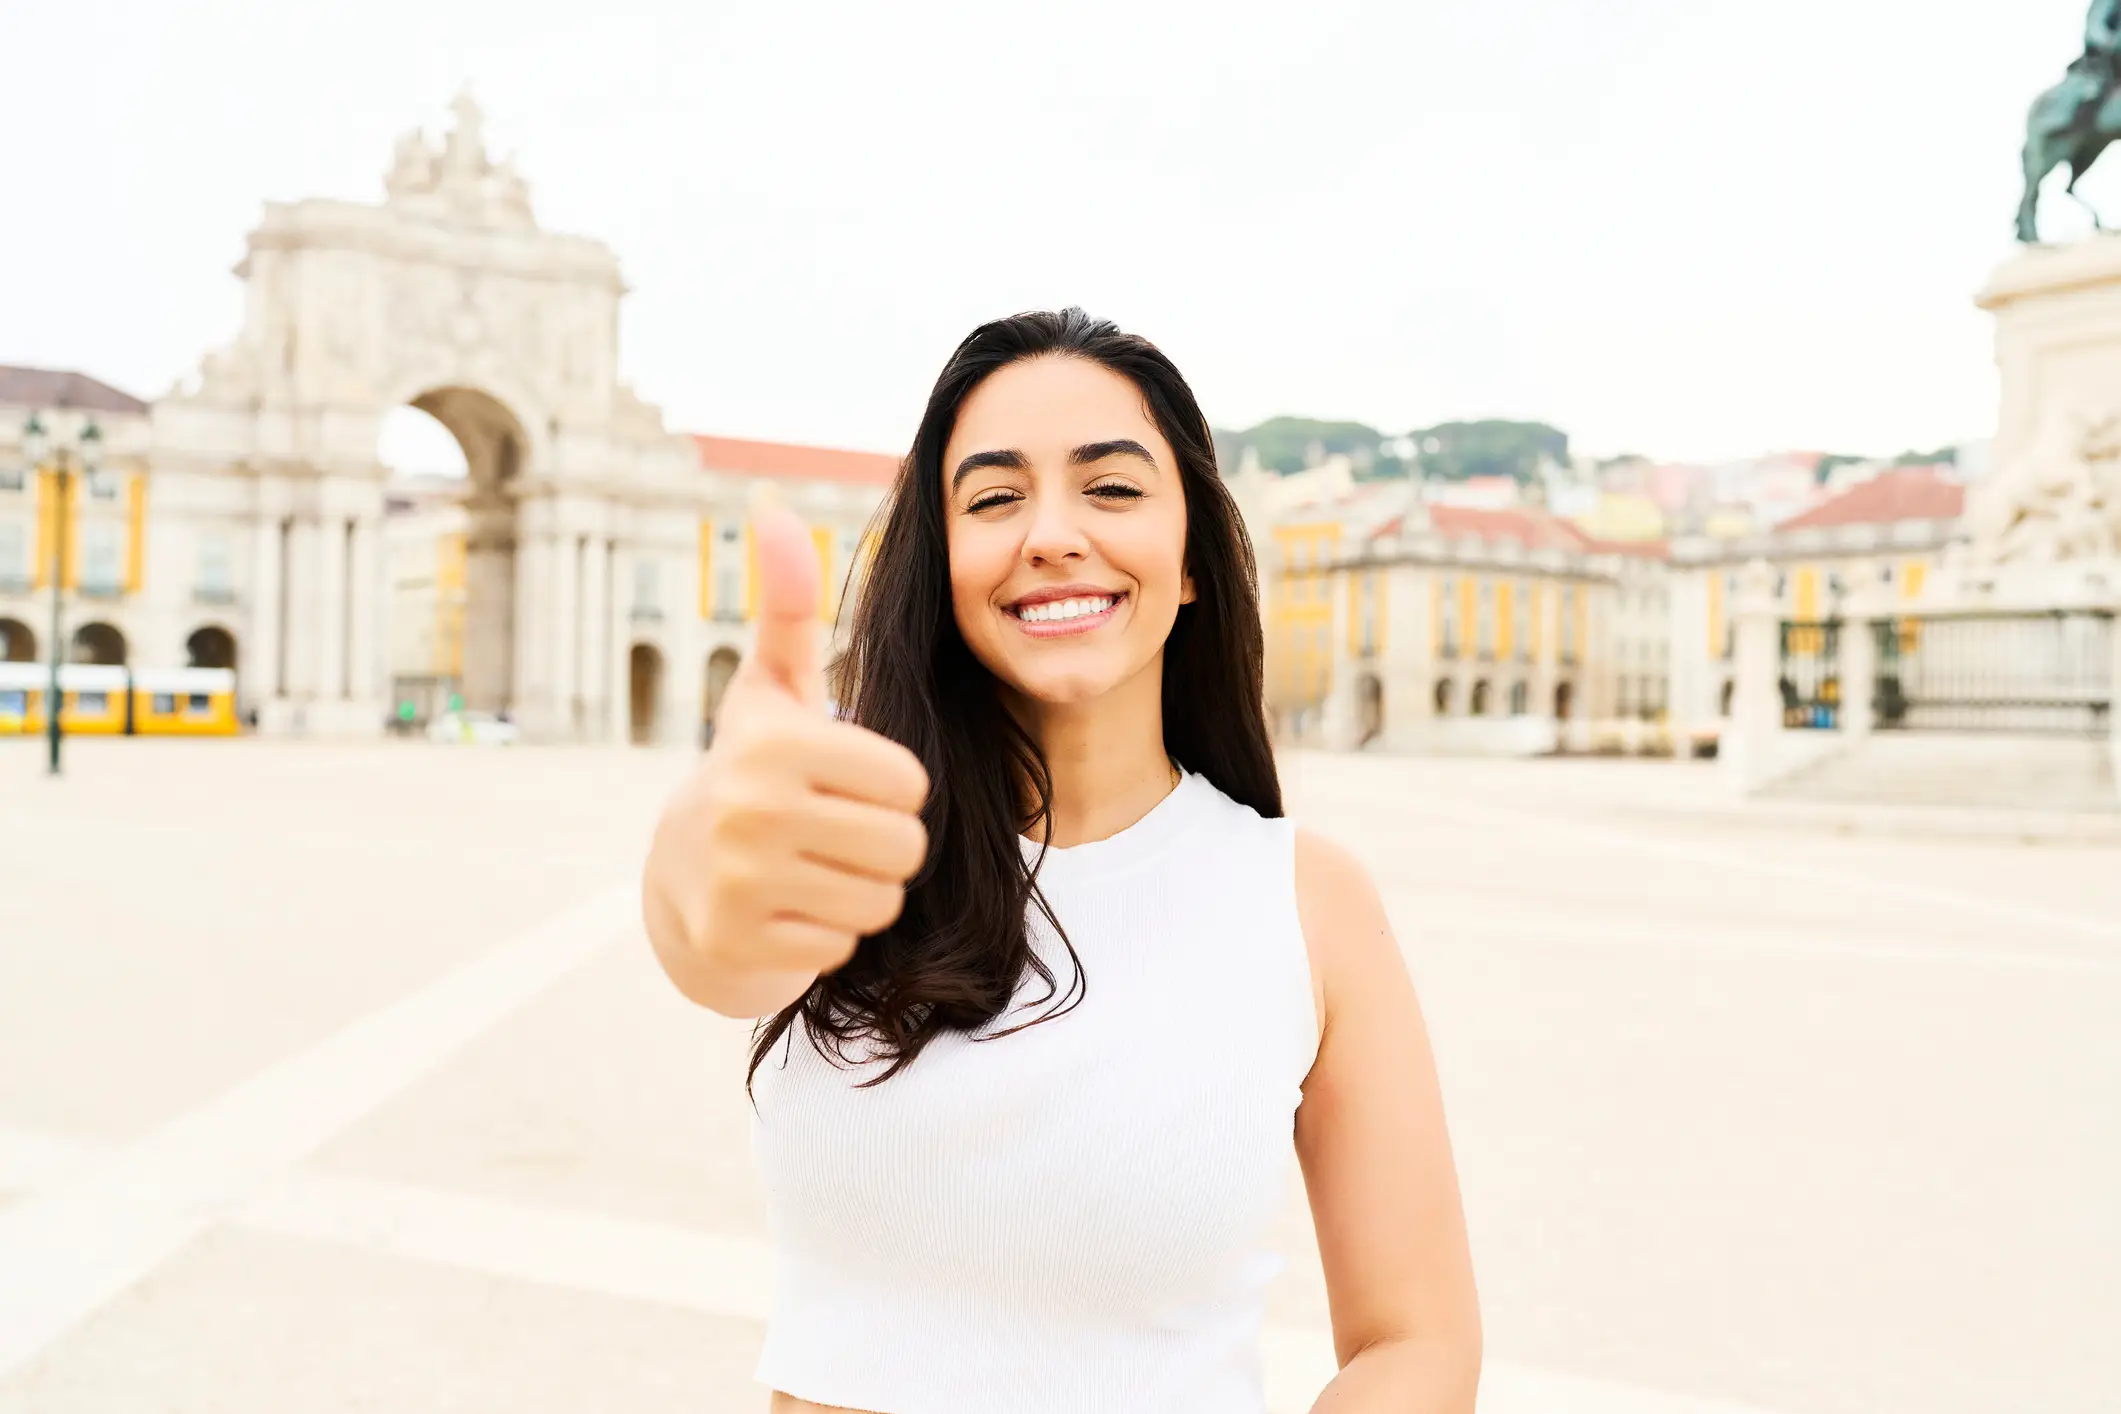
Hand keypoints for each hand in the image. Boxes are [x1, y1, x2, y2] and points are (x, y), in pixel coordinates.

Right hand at [644, 507, 929, 1009]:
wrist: (678, 877)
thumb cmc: (753, 769)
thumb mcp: (771, 688)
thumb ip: (786, 603)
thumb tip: (772, 503)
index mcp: (774, 742)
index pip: (910, 784)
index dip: (891, 788)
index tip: (843, 783)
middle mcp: (751, 809)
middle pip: (904, 846)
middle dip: (882, 846)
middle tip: (833, 833)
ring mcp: (741, 882)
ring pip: (881, 900)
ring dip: (859, 891)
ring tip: (812, 868)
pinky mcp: (739, 942)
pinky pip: (844, 946)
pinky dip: (827, 934)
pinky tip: (788, 908)